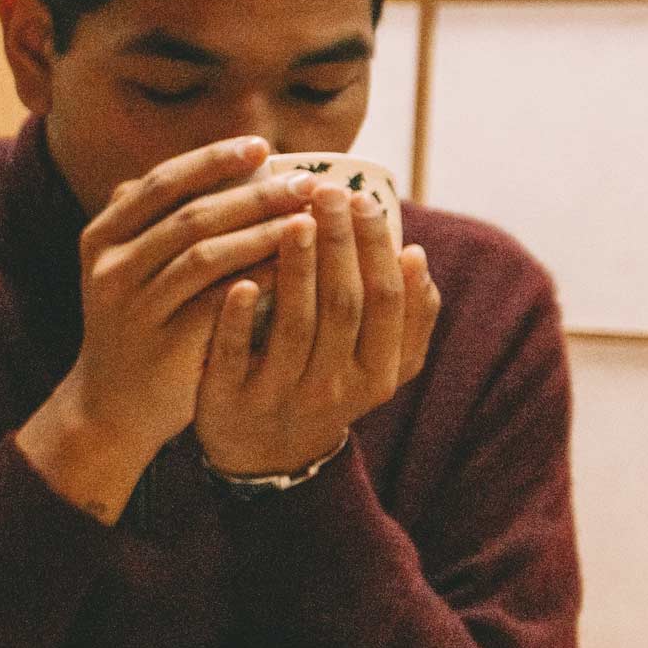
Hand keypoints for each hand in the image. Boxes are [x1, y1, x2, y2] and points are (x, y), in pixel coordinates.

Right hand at [14, 136, 309, 521]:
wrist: (112, 405)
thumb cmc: (139, 324)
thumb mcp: (131, 266)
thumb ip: (162, 219)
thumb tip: (224, 163)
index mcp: (102, 237)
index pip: (161, 182)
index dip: (213, 160)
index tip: (262, 147)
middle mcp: (110, 267)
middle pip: (190, 215)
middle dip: (254, 194)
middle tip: (306, 183)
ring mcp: (133, 307)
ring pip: (206, 254)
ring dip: (263, 232)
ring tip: (310, 219)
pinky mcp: (164, 343)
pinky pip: (220, 300)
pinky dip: (259, 278)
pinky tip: (295, 266)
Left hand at [193, 173, 441, 478]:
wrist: (264, 455)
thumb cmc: (326, 384)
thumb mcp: (376, 364)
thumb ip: (405, 318)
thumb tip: (416, 257)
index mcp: (378, 372)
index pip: (386, 302)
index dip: (377, 249)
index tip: (363, 200)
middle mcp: (336, 387)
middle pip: (344, 306)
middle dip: (340, 244)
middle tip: (327, 192)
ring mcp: (283, 395)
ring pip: (296, 325)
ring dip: (297, 269)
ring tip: (292, 220)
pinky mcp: (232, 399)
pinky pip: (237, 354)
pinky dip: (240, 317)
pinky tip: (241, 279)